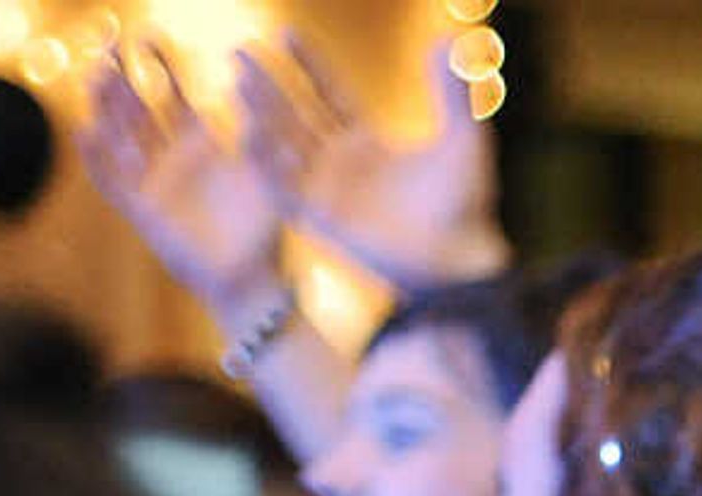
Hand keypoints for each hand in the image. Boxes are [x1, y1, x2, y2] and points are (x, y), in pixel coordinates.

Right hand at [77, 42, 287, 320]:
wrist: (250, 279)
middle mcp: (169, 159)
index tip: (149, 34)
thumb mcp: (266, 176)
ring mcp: (151, 183)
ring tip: (97, 77)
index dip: (159, 66)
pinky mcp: (140, 211)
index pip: (172, 94)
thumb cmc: (263, 229)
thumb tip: (260, 92)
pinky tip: (86, 131)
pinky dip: (97, 158)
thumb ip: (261, 136)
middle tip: (109, 45)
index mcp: (199, 145)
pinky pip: (112, 181)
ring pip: (119, 137)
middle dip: (123, 78)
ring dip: (106, 108)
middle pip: (137, 109)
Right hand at [237, 34, 506, 293]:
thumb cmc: (463, 201)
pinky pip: (283, 186)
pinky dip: (265, 162)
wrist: (458, 258)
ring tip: (238, 78)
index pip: (329, 93)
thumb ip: (452, 91)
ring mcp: (326, 191)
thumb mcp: (461, 138)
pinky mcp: (319, 219)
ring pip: (283, 143)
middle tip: (240, 49)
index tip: (286, 32)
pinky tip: (249, 132)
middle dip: (268, 82)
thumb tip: (452, 40)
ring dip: (260, 112)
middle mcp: (340, 164)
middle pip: (294, 113)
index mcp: (367, 143)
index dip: (309, 64)